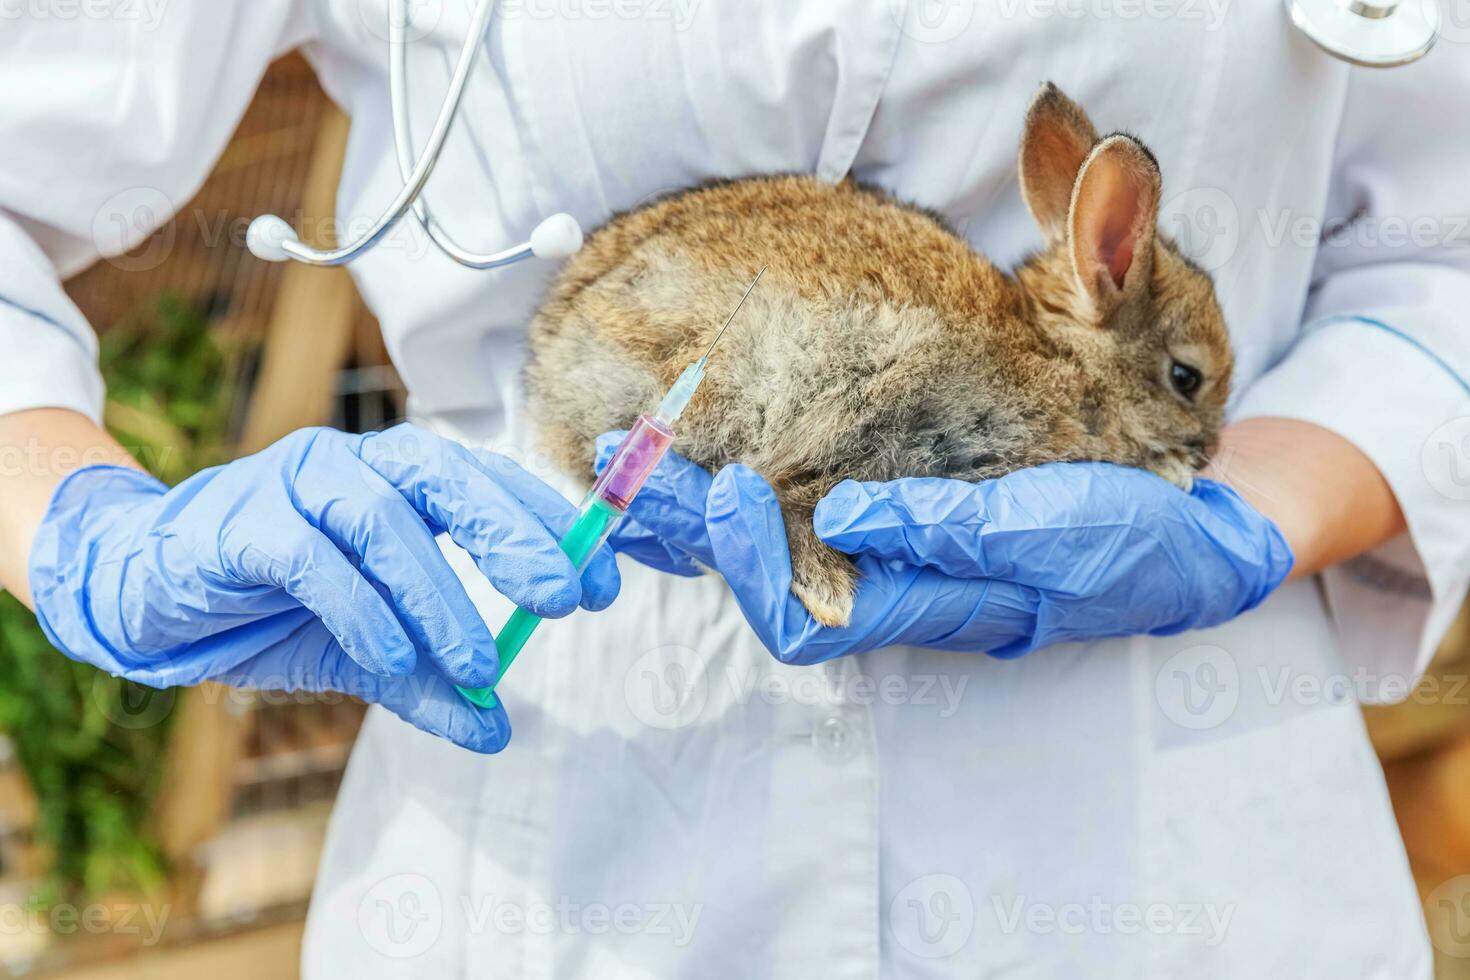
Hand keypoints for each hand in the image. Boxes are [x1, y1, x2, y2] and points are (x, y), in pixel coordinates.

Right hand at [28, 424, 620, 752]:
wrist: (149, 588)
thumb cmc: (274, 604)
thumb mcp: (367, 652)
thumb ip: (431, 683)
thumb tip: (500, 731)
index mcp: (400, 481)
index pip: (489, 485)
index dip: (548, 527)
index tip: (600, 585)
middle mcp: (357, 466)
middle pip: (448, 479)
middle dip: (513, 536)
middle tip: (563, 598)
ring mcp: (295, 482)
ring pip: (382, 522)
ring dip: (438, 596)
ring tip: (481, 666)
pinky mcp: (242, 521)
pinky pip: (312, 558)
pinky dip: (360, 609)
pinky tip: (393, 660)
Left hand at [600, 434, 1290, 663]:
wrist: (1176, 536)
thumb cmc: (1121, 540)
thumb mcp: (1047, 532)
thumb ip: (948, 532)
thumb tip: (842, 516)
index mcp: (918, 607)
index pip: (797, 613)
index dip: (745, 560)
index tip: (719, 487)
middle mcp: (884, 588)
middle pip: (758, 577)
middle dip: (686, 525)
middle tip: (626, 459)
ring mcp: (884, 551)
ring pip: (766, 542)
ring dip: (697, 500)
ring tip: (638, 446)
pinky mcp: (893, 512)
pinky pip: (797, 506)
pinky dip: (745, 478)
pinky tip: (708, 439)